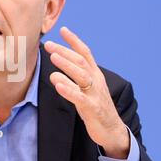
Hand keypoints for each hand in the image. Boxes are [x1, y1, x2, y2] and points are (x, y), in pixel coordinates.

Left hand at [44, 27, 128, 158]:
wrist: (112, 131)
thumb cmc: (95, 107)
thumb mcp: (86, 89)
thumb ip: (75, 77)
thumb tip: (57, 66)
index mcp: (95, 75)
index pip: (85, 53)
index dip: (74, 41)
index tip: (63, 29)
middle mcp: (96, 81)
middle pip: (80, 62)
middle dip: (64, 51)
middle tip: (48, 44)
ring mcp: (95, 95)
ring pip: (81, 76)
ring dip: (67, 66)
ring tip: (53, 58)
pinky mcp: (93, 109)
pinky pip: (80, 98)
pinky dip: (69, 90)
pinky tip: (57, 84)